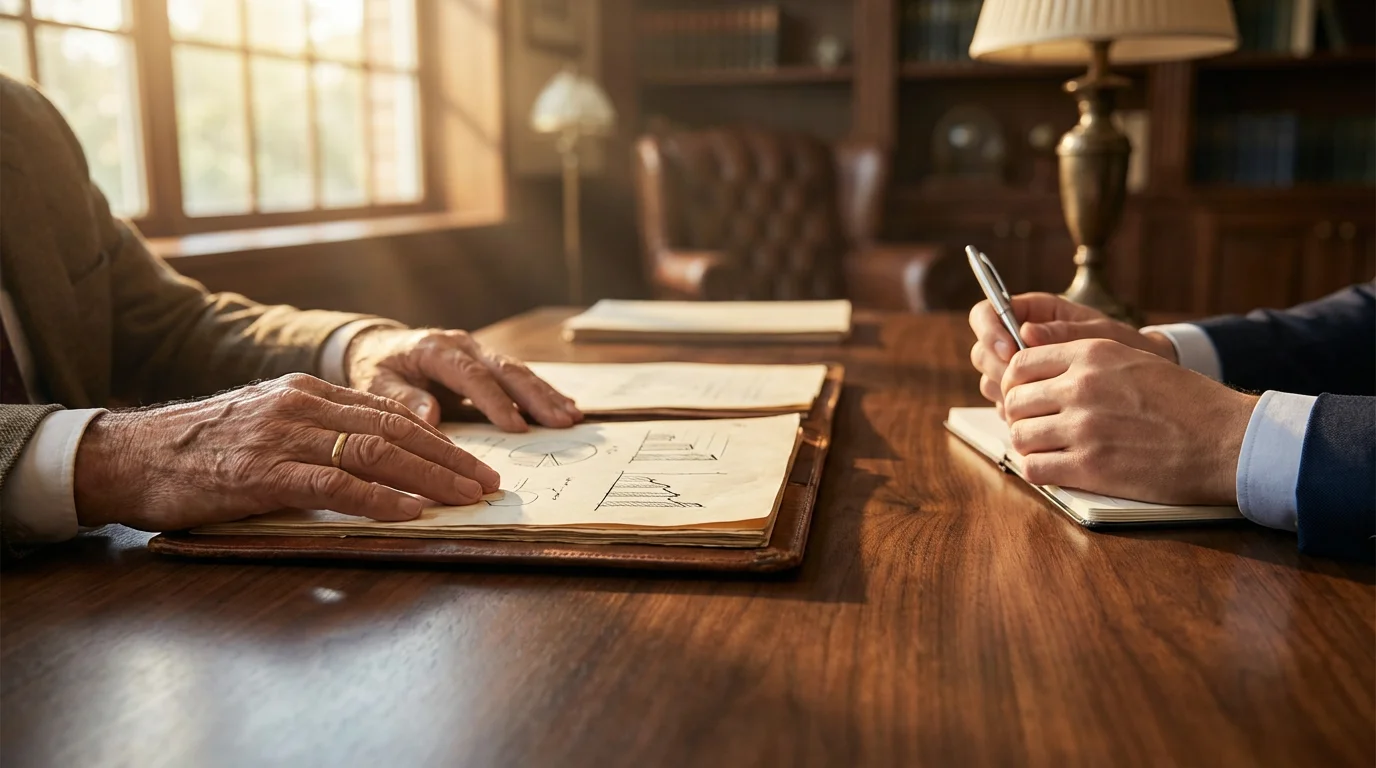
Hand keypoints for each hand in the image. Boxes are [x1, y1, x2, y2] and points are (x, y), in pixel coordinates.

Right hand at [74, 373, 499, 530]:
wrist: (129, 456)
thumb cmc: (201, 450)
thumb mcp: (267, 426)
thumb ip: (318, 434)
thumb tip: (377, 463)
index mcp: (307, 392)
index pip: (389, 413)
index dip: (438, 440)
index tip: (472, 463)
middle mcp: (302, 405)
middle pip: (395, 430)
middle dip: (449, 459)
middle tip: (487, 484)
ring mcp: (283, 437)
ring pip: (375, 453)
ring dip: (429, 479)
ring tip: (466, 499)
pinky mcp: (264, 473)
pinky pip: (335, 484)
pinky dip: (379, 499)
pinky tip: (411, 513)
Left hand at [345, 327, 581, 431]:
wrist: (379, 345)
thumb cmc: (377, 368)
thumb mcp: (376, 383)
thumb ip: (400, 398)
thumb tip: (429, 416)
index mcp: (436, 349)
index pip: (472, 376)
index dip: (495, 401)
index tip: (516, 427)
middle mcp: (463, 344)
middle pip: (506, 370)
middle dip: (536, 397)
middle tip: (562, 421)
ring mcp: (478, 350)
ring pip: (518, 371)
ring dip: (546, 394)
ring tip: (572, 416)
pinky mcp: (487, 361)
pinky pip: (518, 376)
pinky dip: (542, 392)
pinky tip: (566, 405)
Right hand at [968, 293, 1176, 412]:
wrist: (1147, 382)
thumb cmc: (1128, 350)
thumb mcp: (1103, 336)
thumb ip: (1066, 332)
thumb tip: (1027, 331)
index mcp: (1034, 313)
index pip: (986, 313)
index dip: (989, 330)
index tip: (1009, 350)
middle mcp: (1019, 341)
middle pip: (982, 351)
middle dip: (998, 370)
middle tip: (1023, 387)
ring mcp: (1020, 372)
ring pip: (989, 381)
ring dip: (1006, 395)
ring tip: (1041, 405)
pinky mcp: (1026, 398)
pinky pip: (1004, 406)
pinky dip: (1016, 414)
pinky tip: (1043, 419)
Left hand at [1000, 339, 1256, 504]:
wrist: (1227, 440)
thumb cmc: (1187, 403)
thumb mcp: (1134, 360)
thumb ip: (1085, 360)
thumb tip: (1036, 366)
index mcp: (1092, 354)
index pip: (1021, 364)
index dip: (1016, 385)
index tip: (1026, 400)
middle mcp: (1082, 386)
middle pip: (1014, 401)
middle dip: (1019, 417)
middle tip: (1036, 428)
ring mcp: (1084, 426)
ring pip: (1020, 436)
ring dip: (1028, 445)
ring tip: (1047, 449)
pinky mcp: (1090, 466)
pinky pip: (1034, 468)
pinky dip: (1037, 471)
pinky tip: (1054, 469)